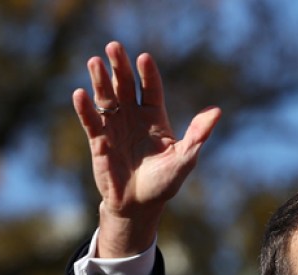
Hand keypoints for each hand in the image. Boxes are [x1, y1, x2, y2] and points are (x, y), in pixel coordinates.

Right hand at [71, 41, 220, 256]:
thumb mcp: (185, 159)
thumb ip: (198, 135)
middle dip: (120, 67)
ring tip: (95, 61)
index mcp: (155, 118)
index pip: (151, 90)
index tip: (144, 58)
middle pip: (125, 86)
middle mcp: (133, 117)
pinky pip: (91, 121)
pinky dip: (85, 108)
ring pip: (106, 98)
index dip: (148, 74)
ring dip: (100, 80)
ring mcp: (115, 126)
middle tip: (114, 46)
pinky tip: (80, 94)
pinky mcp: (99, 140)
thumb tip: (217, 111)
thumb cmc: (164, 182)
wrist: (139, 205)